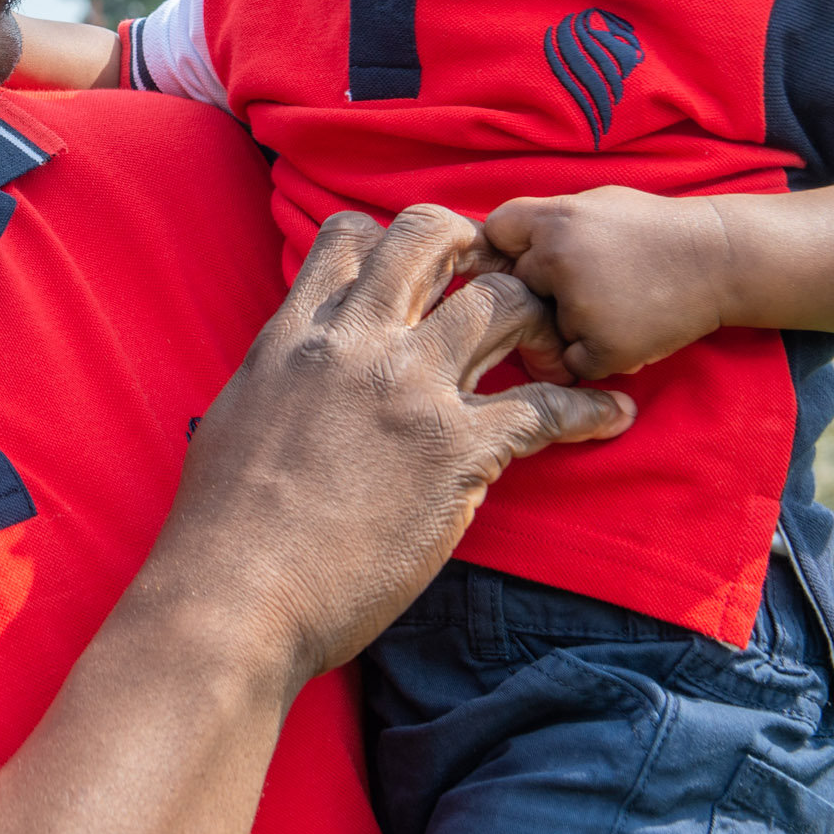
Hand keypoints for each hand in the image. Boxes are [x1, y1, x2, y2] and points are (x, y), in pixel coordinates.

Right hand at [153, 204, 634, 696]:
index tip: (417, 271)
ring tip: (560, 342)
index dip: (390, 240)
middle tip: (496, 275)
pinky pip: (546, 407)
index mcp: (295, 335)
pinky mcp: (456, 451)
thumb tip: (288, 378)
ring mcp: (410, 390)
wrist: (236, 596)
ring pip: (502, 302)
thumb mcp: (234, 419)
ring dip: (539, 314)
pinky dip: (589, 407)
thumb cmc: (219, 528)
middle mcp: (356, 343)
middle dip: (473, 242)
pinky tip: (613, 412)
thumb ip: (276, 380)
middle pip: (429, 237)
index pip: (349, 237)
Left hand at [485, 185, 733, 379]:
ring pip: (544, 328)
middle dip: (543, 288)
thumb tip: (487, 244)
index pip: (497, 233)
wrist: (721, 260)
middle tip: (592, 280)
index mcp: (556, 219)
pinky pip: (571, 364)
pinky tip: (624, 328)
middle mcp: (560, 261)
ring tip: (616, 302)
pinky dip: (591, 355)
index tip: (534, 252)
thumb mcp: (592, 203)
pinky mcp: (604, 349)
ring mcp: (581, 308)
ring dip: (569, 324)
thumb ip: (542, 220)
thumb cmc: (652, 229)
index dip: (512, 246)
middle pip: (516, 285)